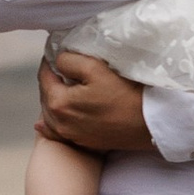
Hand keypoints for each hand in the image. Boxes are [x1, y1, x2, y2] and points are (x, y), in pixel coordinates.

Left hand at [36, 46, 154, 155]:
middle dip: (53, 80)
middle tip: (65, 68)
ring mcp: (70, 135)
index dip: (51, 61)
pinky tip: (44, 123)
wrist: (148, 124)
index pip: (44, 75)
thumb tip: (58, 62)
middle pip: (46, 94)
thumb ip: (69, 61)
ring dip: (54, 99)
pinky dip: (52, 124)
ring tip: (65, 88)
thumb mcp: (95, 68)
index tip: (58, 51)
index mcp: (58, 102)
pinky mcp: (82, 142)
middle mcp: (58, 123)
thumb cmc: (124, 94)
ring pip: (51, 113)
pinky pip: (57, 131)